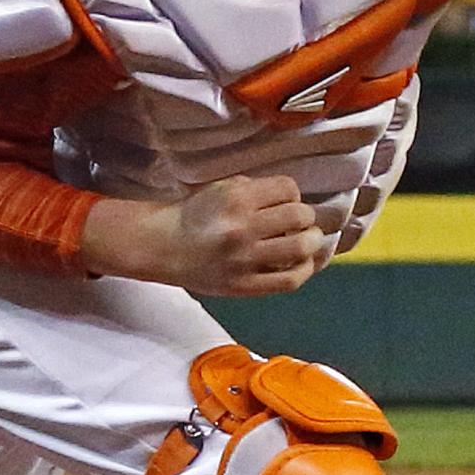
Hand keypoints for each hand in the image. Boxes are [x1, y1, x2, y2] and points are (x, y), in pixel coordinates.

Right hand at [86, 176, 330, 296]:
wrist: (163, 247)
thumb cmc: (194, 215)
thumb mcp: (220, 188)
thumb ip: (254, 189)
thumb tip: (292, 199)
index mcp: (236, 199)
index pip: (289, 188)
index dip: (292, 194)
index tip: (285, 202)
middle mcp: (242, 228)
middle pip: (300, 215)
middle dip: (304, 217)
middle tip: (298, 222)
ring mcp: (244, 259)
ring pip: (301, 247)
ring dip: (311, 241)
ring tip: (307, 240)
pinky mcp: (244, 285)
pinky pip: (289, 280)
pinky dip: (305, 270)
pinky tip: (303, 263)